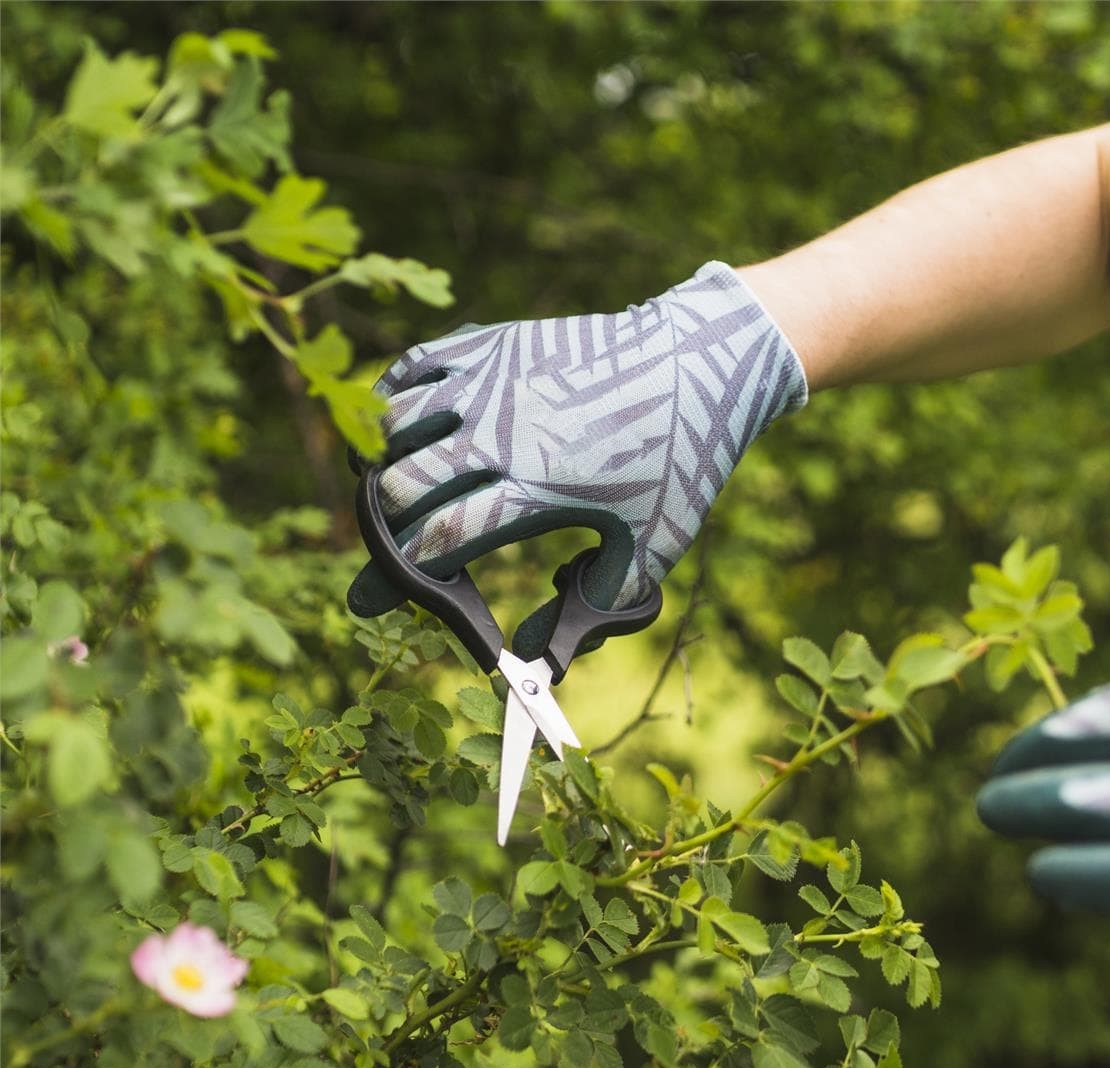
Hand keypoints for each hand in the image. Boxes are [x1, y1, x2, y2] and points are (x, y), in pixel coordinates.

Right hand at [347, 262, 805, 657]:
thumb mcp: (652, 545)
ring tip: (404, 487)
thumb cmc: (679, 460)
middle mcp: (503, 431)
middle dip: (391, 524)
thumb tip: (540, 659)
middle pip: (403, 484)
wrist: (699, 361)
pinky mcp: (493, 341)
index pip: (441, 537)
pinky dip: (391, 400)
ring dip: (386, 461)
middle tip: (399, 540)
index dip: (406, 571)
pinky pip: (411, 367)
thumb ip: (595, 605)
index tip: (392, 593)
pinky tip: (400, 428)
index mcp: (538, 488)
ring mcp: (492, 380)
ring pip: (394, 424)